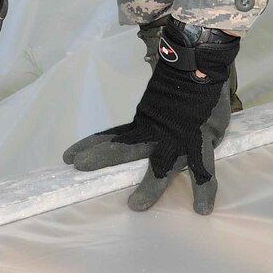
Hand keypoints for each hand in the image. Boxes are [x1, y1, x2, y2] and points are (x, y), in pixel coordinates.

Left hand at [63, 19, 238, 213]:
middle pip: (124, 148)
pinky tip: (201, 210)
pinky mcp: (200, 141)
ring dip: (149, 188)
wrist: (203, 63)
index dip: (91, 145)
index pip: (112, 136)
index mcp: (145, 121)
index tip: (68, 156)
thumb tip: (151, 118)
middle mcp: (156, 132)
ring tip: (135, 206)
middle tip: (79, 167)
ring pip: (161, 167)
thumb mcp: (161, 97)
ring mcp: (178, 138)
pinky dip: (203, 192)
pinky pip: (204, 172)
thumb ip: (154, 113)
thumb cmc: (184, 78)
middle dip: (101, 158)